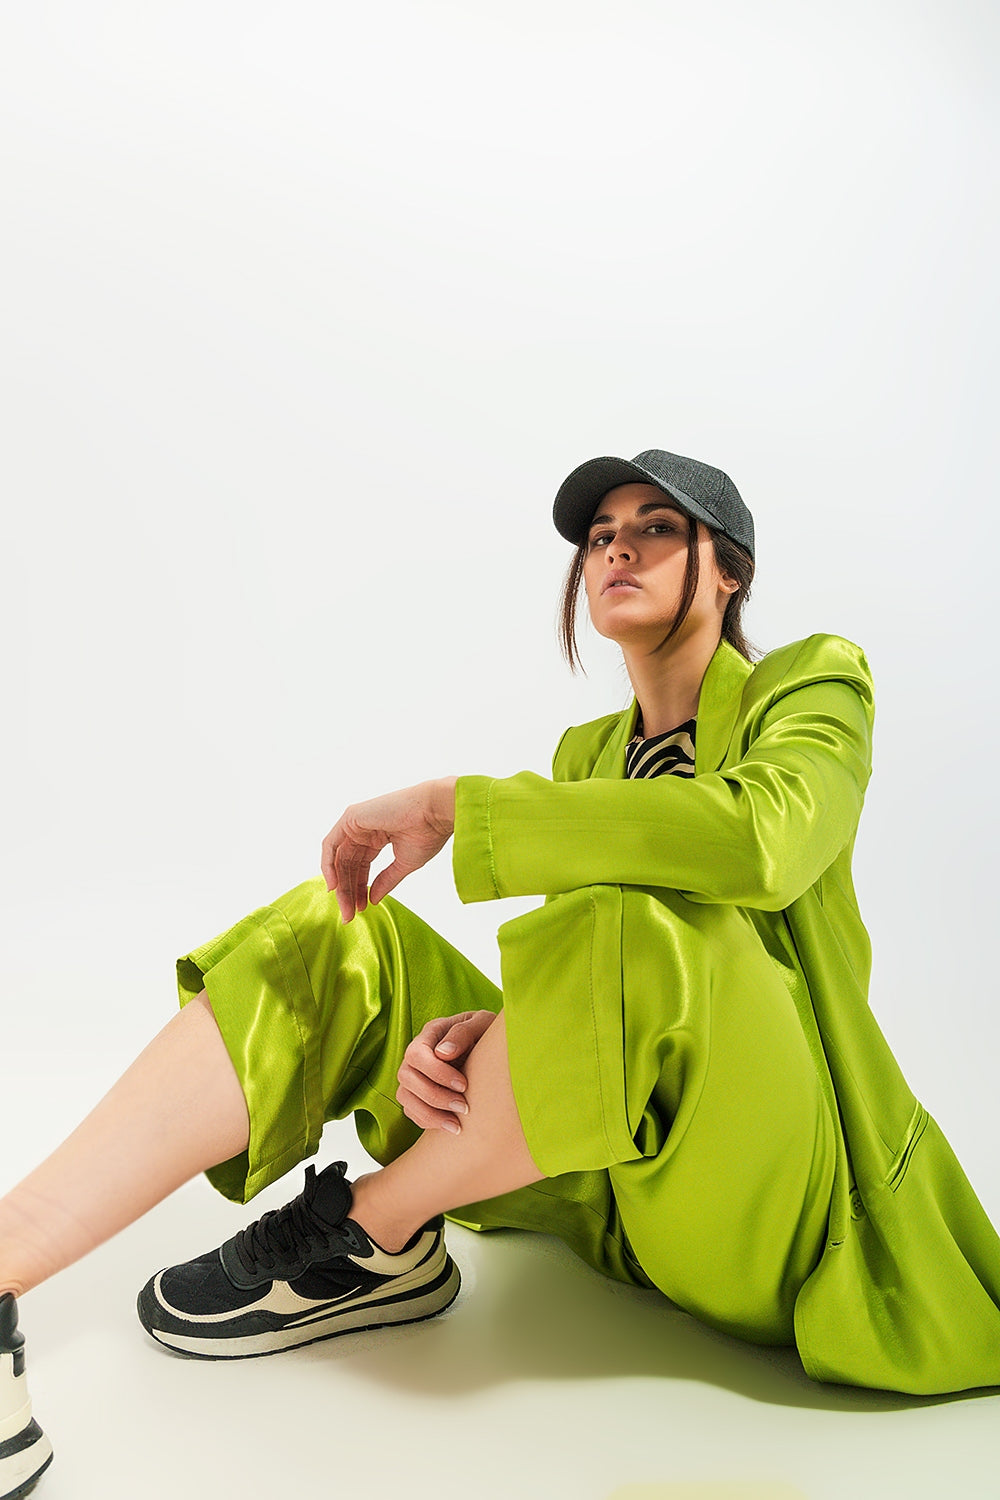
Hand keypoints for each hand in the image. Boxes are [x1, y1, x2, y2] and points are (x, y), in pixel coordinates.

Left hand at [321, 777, 457, 923]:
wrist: (435, 813)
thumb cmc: (427, 833)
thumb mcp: (403, 864)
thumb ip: (385, 881)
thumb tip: (372, 900)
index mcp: (377, 836)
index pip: (360, 866)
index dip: (359, 889)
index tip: (361, 909)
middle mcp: (364, 829)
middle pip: (348, 864)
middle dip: (348, 891)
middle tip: (349, 915)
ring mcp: (356, 822)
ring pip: (338, 858)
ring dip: (340, 884)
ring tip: (346, 907)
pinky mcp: (350, 817)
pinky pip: (330, 844)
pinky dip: (328, 865)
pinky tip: (334, 886)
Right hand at [396, 1010, 498, 1132]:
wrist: (493, 1048)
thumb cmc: (487, 1032)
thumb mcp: (482, 1023)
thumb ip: (463, 1032)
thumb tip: (443, 1053)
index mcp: (430, 1033)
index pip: (416, 1054)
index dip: (436, 1073)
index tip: (463, 1085)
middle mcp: (417, 1054)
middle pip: (406, 1077)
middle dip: (435, 1096)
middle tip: (464, 1107)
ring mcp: (415, 1074)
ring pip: (405, 1097)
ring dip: (430, 1114)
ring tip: (457, 1126)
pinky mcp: (418, 1094)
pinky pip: (411, 1111)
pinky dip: (428, 1121)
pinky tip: (450, 1126)